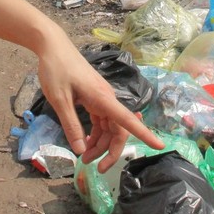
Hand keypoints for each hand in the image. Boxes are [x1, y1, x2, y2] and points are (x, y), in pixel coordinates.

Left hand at [35, 39, 163, 171]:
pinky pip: (101, 120)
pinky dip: (95, 133)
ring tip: (84, 157)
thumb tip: (81, 150)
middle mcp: (107, 99)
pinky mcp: (94, 98)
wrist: (53, 46)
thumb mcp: (59, 100)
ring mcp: (102, 98)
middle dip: (109, 151)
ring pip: (109, 127)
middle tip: (94, 167)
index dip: (145, 134)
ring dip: (99, 144)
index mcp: (103, 99)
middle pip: (118, 130)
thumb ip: (71, 125)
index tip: (160, 146)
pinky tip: (85, 142)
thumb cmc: (56, 70)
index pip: (128, 121)